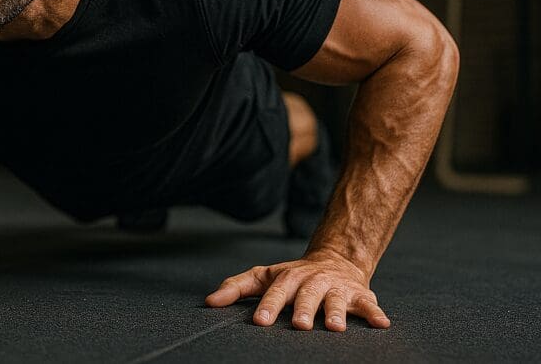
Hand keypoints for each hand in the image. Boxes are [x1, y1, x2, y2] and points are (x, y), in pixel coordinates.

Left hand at [204, 249, 390, 330]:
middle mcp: (312, 281)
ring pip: (336, 300)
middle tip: (300, 326)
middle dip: (303, 309)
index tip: (260, 322)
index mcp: (288, 278)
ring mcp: (336, 288)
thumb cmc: (293, 277)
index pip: (276, 292)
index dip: (269, 306)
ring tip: (335, 328)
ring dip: (336, 313)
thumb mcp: (263, 277)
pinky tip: (381, 325)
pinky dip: (375, 314)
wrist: (335, 261)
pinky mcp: (359, 296)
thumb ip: (236, 288)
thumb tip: (208, 302)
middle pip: (307, 296)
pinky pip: (369, 305)